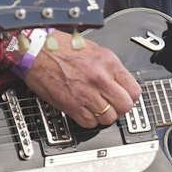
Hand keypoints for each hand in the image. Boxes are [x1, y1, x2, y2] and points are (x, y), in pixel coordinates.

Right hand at [24, 36, 141, 129]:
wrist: (37, 51)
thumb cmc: (60, 47)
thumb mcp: (94, 50)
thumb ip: (110, 68)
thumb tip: (120, 82)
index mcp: (109, 63)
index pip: (134, 90)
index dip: (130, 96)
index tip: (125, 97)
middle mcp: (100, 79)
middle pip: (125, 107)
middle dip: (120, 108)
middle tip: (112, 105)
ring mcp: (87, 94)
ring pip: (109, 118)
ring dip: (104, 116)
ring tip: (97, 108)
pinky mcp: (72, 105)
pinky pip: (90, 123)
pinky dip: (89, 120)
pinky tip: (85, 111)